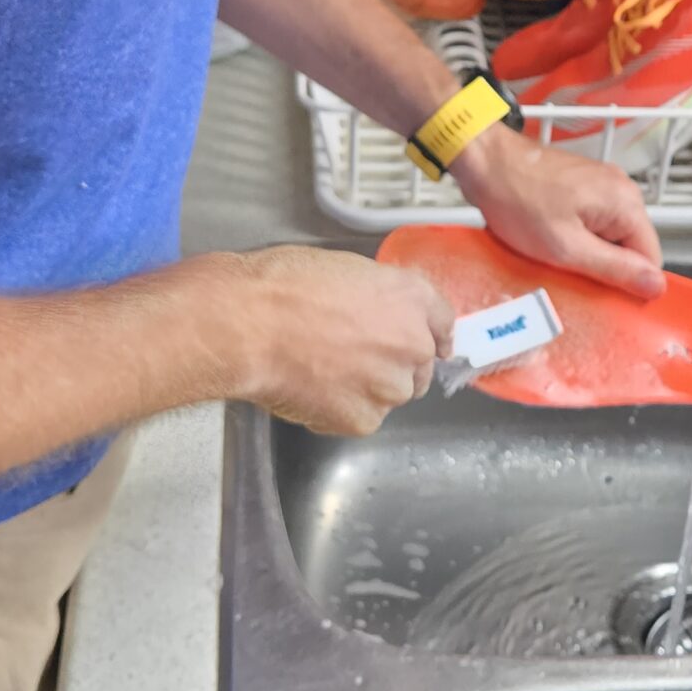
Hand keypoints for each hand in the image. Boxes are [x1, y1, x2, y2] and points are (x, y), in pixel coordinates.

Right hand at [220, 246, 454, 434]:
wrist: (248, 325)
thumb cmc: (283, 287)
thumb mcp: (344, 271)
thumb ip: (376, 298)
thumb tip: (376, 316)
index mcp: (411, 297)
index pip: (443, 321)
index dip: (432, 334)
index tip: (428, 344)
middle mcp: (413, 343)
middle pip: (420, 365)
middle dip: (394, 364)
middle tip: (352, 358)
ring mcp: (392, 386)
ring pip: (391, 395)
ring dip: (368, 388)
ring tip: (323, 373)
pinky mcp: (365, 419)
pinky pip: (361, 418)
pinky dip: (340, 410)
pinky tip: (310, 390)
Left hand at [450, 127, 665, 298]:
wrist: (485, 162)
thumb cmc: (517, 199)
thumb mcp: (567, 248)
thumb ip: (615, 269)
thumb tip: (656, 286)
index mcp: (626, 203)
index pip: (652, 260)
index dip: (628, 283)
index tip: (599, 292)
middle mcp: (621, 189)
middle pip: (631, 247)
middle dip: (604, 266)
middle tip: (570, 271)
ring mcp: (603, 184)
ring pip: (610, 237)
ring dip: (587, 252)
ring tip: (555, 252)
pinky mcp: (584, 185)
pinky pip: (593, 223)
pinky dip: (576, 237)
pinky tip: (551, 239)